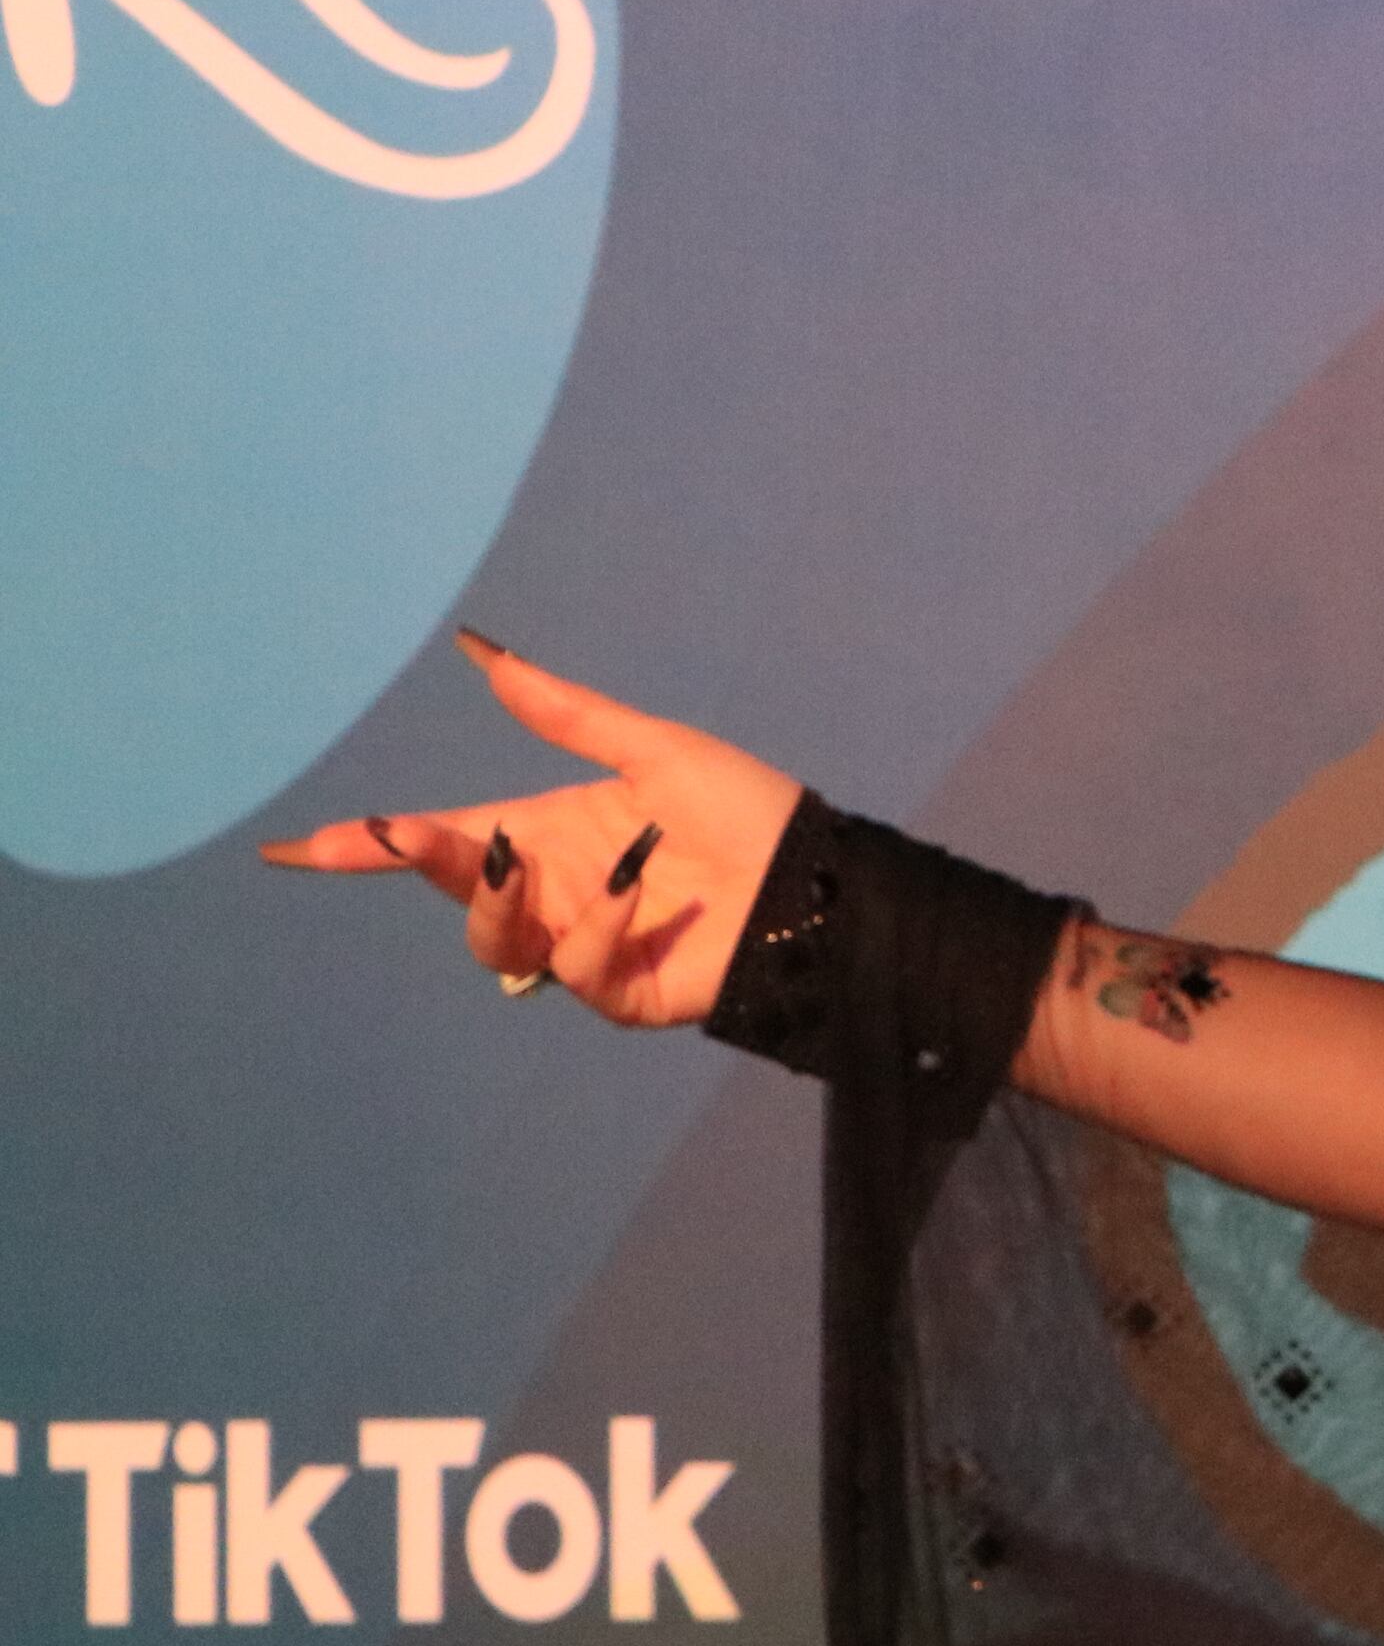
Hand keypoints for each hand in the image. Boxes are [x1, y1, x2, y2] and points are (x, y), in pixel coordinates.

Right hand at [258, 632, 805, 1029]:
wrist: (822, 878)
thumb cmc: (747, 812)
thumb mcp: (652, 749)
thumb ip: (565, 712)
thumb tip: (484, 653)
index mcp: (549, 835)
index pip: (444, 842)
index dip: (374, 847)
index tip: (299, 848)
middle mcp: (554, 893)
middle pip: (459, 889)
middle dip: (428, 860)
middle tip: (410, 835)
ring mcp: (584, 947)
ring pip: (496, 943)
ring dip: (498, 902)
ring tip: (520, 859)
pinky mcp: (622, 993)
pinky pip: (577, 969)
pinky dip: (597, 927)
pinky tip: (638, 890)